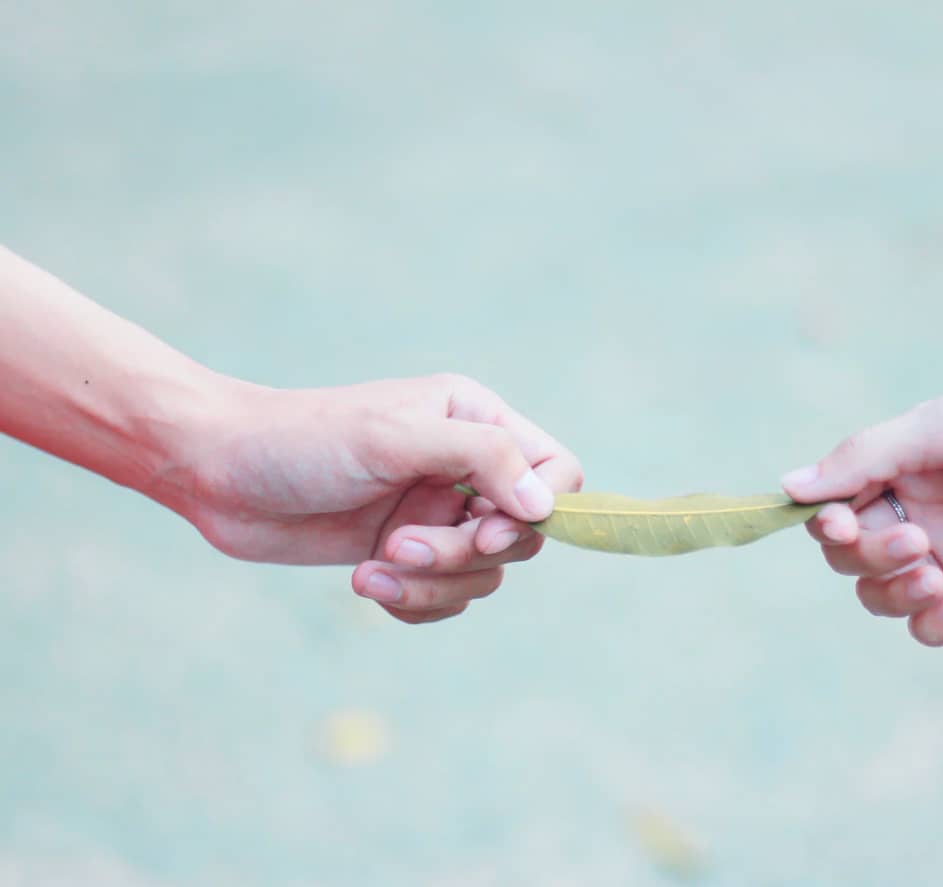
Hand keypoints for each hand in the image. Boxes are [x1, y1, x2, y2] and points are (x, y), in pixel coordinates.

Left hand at [183, 374, 581, 622]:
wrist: (216, 474)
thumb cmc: (302, 441)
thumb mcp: (394, 439)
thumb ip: (482, 458)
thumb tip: (548, 505)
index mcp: (475, 420)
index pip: (557, 471)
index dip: (539, 510)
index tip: (486, 530)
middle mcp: (466, 468)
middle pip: (522, 535)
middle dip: (465, 556)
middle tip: (401, 546)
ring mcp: (436, 515)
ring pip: (482, 576)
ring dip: (431, 584)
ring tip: (372, 569)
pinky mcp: (404, 555)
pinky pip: (445, 599)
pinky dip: (412, 602)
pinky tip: (364, 584)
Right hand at [782, 389, 942, 645]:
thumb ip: (867, 457)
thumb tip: (789, 489)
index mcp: (900, 467)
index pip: (831, 507)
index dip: (825, 524)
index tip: (843, 525)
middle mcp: (916, 511)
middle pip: (849, 558)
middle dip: (872, 556)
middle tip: (921, 541)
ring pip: (881, 596)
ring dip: (896, 592)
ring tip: (939, 575)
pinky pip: (930, 627)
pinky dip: (934, 620)